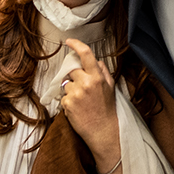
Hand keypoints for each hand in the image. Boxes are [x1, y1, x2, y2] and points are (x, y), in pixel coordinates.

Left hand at [59, 39, 117, 153]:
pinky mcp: (67, 104)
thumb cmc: (107, 110)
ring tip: (82, 102)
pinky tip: (78, 109)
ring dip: (71, 90)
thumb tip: (95, 61)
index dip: (76, 45)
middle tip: (82, 88)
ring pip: (66, 84)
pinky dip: (68, 102)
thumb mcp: (110, 87)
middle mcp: (85, 83)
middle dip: (75, 76)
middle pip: (72, 70)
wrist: (103, 131)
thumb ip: (103, 72)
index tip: (69, 42)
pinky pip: (63, 97)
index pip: (86, 55)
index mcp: (97, 77)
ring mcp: (75, 94)